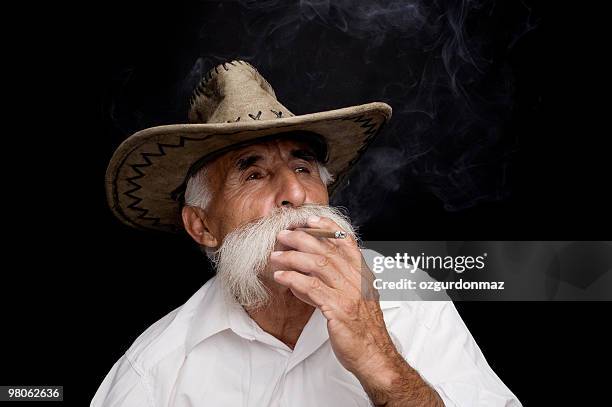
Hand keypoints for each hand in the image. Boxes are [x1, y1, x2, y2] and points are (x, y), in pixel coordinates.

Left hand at [269, 215, 394, 375]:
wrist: (375, 356)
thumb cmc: (363, 329)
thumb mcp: (355, 299)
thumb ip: (335, 282)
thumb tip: (306, 273)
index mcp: (363, 275)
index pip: (346, 242)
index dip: (328, 227)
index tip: (309, 220)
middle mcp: (358, 280)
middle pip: (327, 250)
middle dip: (302, 239)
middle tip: (283, 235)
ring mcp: (349, 294)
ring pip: (318, 265)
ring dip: (292, 258)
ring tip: (275, 256)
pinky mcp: (339, 309)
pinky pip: (312, 288)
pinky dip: (293, 279)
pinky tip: (280, 277)